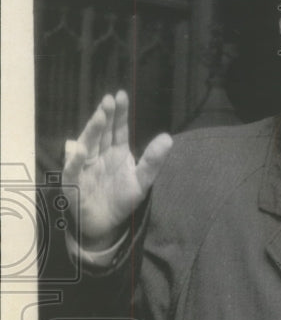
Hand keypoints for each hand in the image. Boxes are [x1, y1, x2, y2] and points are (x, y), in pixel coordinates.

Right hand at [62, 90, 172, 250]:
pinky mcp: (73, 184)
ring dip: (92, 131)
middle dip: (105, 117)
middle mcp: (98, 155)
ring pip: (87, 145)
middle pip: (101, 133)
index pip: (118, 129)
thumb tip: (168, 138)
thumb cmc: (122, 200)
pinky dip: (75, 162)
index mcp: (116, 152)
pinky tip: (81, 151)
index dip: (119, 113)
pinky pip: (73, 171)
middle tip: (109, 100)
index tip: (121, 95)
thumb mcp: (142, 181)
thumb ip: (153, 161)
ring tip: (100, 117)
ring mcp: (84, 167)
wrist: (105, 225)